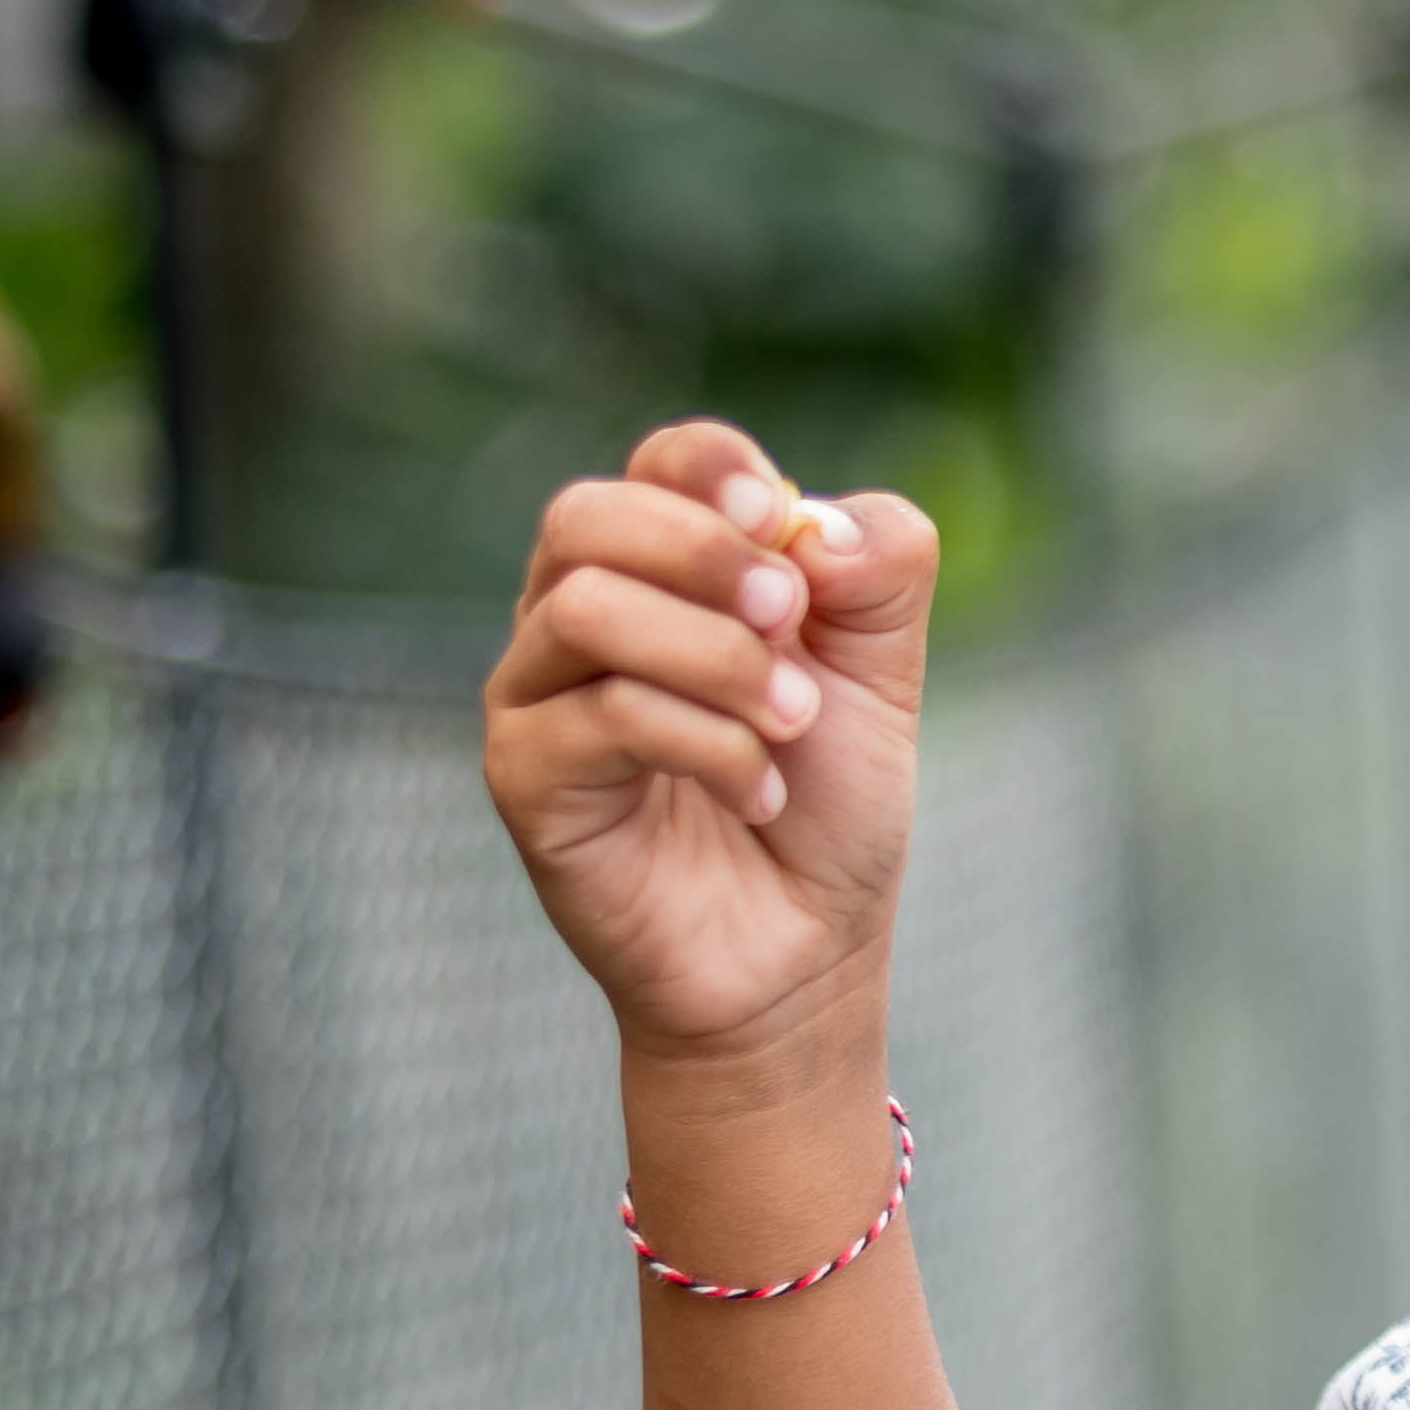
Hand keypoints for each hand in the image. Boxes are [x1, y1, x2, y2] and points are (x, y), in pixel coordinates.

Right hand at [481, 417, 933, 1063]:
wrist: (803, 947)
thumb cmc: (830, 800)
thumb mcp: (885, 670)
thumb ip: (880, 569)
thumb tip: (820, 526)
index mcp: (668, 568)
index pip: (660, 462)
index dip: (712, 469)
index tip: (780, 518)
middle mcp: (578, 616)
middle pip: (586, 517)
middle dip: (704, 554)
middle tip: (792, 621)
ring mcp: (536, 697)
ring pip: (584, 610)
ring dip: (716, 658)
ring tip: (791, 724)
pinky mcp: (523, 778)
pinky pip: (598, 717)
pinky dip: (705, 745)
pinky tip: (758, 793)